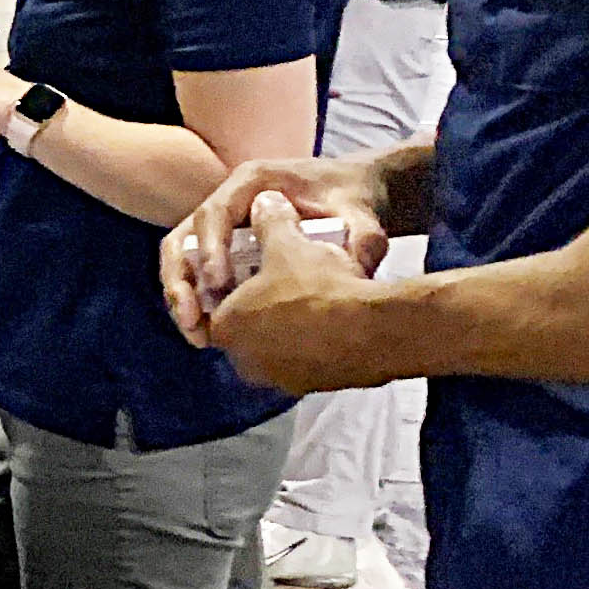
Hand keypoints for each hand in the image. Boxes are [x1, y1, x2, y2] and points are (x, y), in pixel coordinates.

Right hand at [161, 155, 392, 343]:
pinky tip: (210, 335)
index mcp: (253, 183)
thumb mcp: (363, 219)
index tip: (219, 284)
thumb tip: (357, 266)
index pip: (215, 213)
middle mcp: (231, 202)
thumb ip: (363, 240)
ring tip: (198, 336)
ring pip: (184, 260)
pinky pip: (199, 275)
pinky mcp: (228, 250)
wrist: (356, 196)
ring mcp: (226, 227)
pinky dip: (198, 303)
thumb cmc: (353, 200)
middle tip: (192, 319)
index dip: (210, 249)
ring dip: (182, 297)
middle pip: (184, 238)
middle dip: (181, 281)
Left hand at [198, 193, 404, 394]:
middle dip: (260, 301)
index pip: (213, 301)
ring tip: (312, 291)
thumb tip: (264, 202)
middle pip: (244, 323)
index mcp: (225, 327)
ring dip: (285, 321)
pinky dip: (310, 338)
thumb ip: (268, 219)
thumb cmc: (320, 285)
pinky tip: (331, 315)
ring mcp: (278, 378)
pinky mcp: (311, 386)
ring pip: (274, 341)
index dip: (233, 276)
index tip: (255, 260)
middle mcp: (243, 362)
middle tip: (285, 275)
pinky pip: (303, 356)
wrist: (374, 333)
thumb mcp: (288, 240)